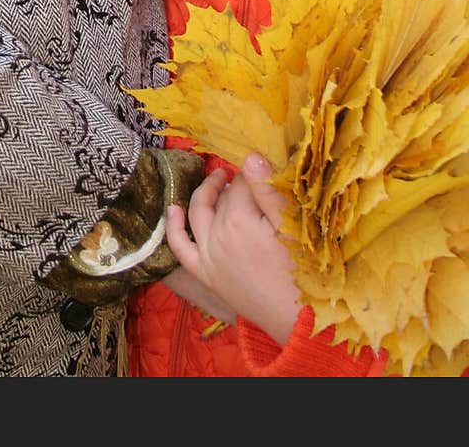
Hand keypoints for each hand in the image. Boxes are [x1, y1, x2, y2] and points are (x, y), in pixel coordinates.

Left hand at [166, 152, 300, 345]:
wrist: (299, 321)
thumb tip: (250, 155)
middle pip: (224, 197)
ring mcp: (208, 256)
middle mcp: (216, 235)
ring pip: (200, 212)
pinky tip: (173, 210)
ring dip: (206, 194)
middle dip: (237, 186)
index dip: (256, 177)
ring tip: (218, 181)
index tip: (269, 177)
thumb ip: (268, 190)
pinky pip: (181, 249)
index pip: (243, 183)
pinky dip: (174, 228)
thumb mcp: (292, 228)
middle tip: (255, 183)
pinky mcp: (206, 275)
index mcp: (239, 220)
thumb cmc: (303, 272)